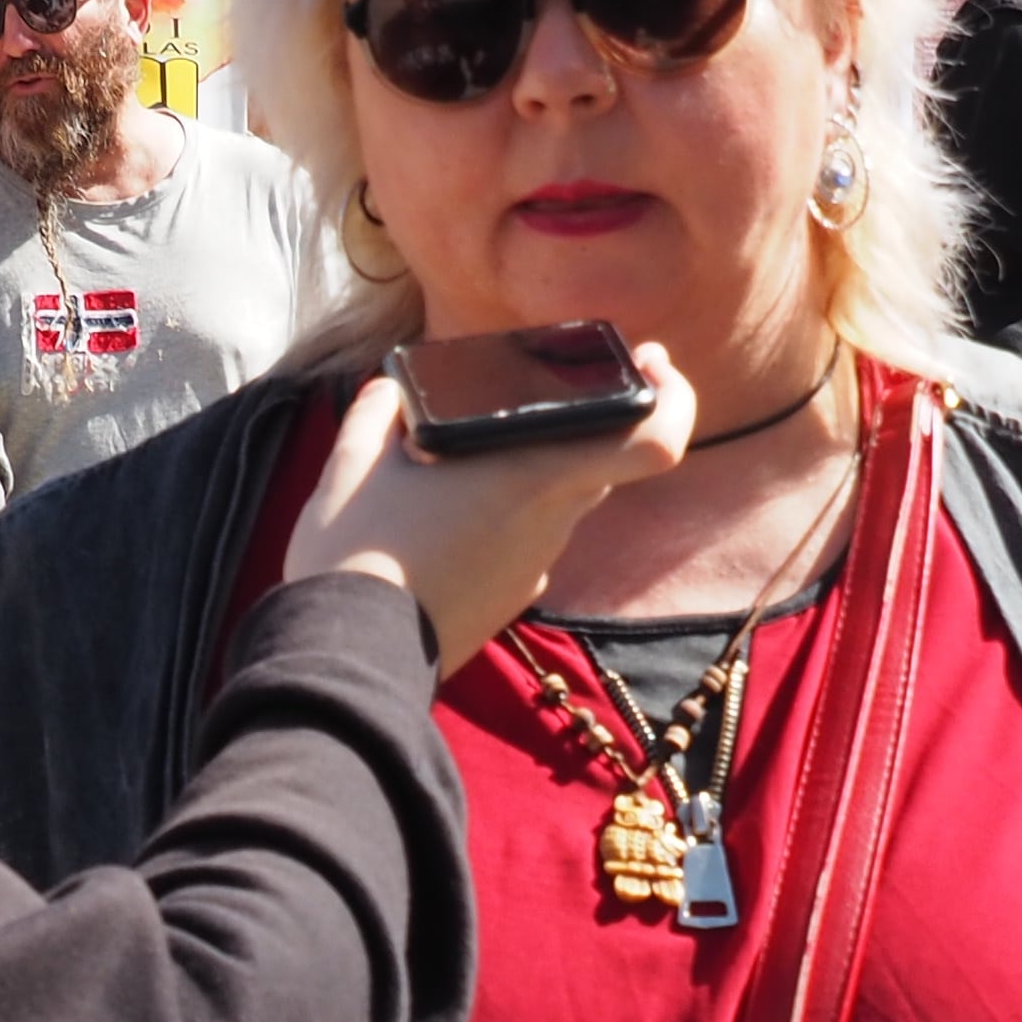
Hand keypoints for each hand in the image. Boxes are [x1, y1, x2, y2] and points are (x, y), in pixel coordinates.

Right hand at [285, 347, 693, 671]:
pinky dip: (499, 518)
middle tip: (533, 393)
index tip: (646, 365)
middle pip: (597, 456)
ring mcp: (537, 565)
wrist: (350, 656)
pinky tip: (437, 520)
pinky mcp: (513, 596)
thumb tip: (395, 394)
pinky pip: (525, 538)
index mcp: (536, 474)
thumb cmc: (358, 553)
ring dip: (524, 471)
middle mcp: (553, 521)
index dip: (671, 395)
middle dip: (574, 420)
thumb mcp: (353, 461)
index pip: (655, 440)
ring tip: (449, 462)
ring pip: (558, 496)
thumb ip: (382, 408)